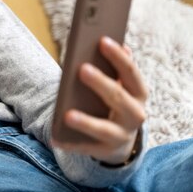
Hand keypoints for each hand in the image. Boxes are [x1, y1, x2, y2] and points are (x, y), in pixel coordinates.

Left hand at [53, 36, 147, 164]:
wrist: (119, 139)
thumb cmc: (113, 102)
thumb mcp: (118, 86)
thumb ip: (112, 68)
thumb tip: (110, 43)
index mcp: (138, 93)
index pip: (130, 73)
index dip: (118, 57)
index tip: (102, 40)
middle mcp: (135, 115)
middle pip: (118, 98)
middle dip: (100, 83)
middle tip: (81, 69)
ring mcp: (122, 136)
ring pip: (103, 129)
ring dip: (86, 122)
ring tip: (67, 114)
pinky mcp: (105, 151)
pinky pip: (85, 148)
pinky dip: (70, 144)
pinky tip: (54, 138)